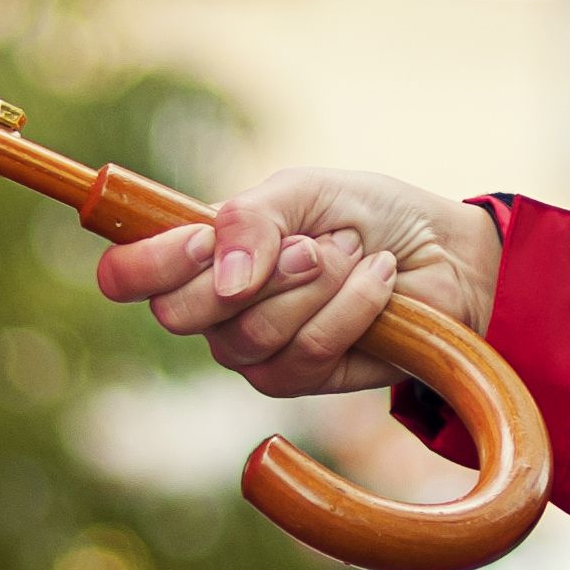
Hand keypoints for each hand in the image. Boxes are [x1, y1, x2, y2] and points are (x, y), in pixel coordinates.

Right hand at [94, 168, 501, 400]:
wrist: (443, 251)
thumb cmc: (368, 213)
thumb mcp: (304, 191)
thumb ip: (251, 218)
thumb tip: (223, 277)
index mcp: (199, 252)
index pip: (126, 274)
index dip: (151, 262)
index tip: (202, 239)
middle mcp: (214, 307)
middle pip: (177, 315)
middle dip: (252, 274)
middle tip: (308, 245)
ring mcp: (253, 349)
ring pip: (251, 332)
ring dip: (315, 284)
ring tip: (353, 254)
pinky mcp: (301, 378)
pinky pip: (308, 349)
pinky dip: (352, 305)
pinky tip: (379, 280)